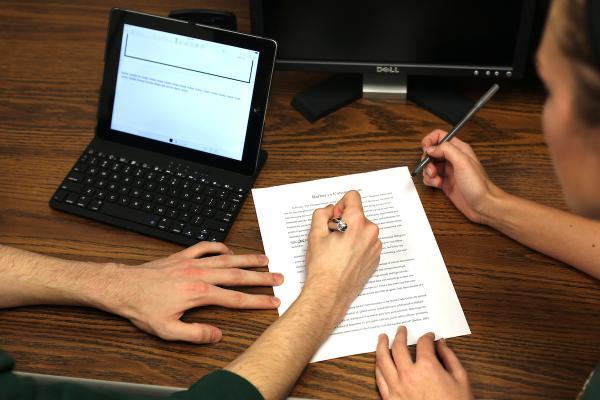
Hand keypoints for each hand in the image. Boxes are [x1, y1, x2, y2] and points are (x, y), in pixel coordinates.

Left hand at [107, 242, 282, 343]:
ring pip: (226, 259)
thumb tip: (217, 334)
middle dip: (261, 278)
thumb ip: (195, 333)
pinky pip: (205, 247)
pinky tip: (228, 250)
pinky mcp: (181, 256)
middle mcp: (199, 275)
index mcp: (199, 294)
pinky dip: (219, 247)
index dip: (257, 301)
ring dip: (247, 258)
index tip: (273, 301)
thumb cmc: (143, 308)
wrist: (123, 287)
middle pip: (238, 275)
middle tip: (278, 277)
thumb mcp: (167, 330)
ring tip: (264, 259)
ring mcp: (191, 263)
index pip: (236, 299)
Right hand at [303, 191, 381, 325]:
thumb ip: (322, 214)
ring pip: (362, 229)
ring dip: (351, 234)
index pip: (353, 197)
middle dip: (345, 222)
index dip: (340, 205)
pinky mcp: (376, 258)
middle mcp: (371, 233)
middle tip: (333, 238)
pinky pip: (367, 243)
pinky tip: (345, 258)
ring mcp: (375, 247)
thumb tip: (330, 210)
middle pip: (358, 215)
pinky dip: (357, 246)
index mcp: (358, 224)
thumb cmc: (323, 268)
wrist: (330, 293)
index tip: (334, 217)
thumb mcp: (315, 234)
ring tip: (338, 250)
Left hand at [376, 326, 472, 399]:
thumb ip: (450, 358)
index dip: (426, 337)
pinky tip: (379, 361)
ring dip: (381, 346)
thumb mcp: (461, 380)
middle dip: (399, 335)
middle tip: (400, 330)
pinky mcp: (390, 399)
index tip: (428, 336)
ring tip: (382, 338)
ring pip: (383, 360)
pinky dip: (378, 366)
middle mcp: (409, 375)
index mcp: (427, 368)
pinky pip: (379, 378)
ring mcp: (397, 387)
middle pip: (398, 347)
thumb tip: (441, 344)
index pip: (423, 344)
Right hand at [421, 129, 504, 223]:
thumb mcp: (463, 162)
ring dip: (428, 172)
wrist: (483, 205)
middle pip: (432, 151)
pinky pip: (430, 178)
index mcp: (459, 149)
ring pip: (429, 165)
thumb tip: (430, 148)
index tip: (426, 150)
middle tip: (432, 169)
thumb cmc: (478, 185)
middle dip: (427, 160)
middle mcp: (453, 158)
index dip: (430, 140)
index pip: (440, 136)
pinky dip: (430, 181)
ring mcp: (448, 171)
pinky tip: (437, 184)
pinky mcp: (445, 182)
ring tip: (436, 178)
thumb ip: (446, 150)